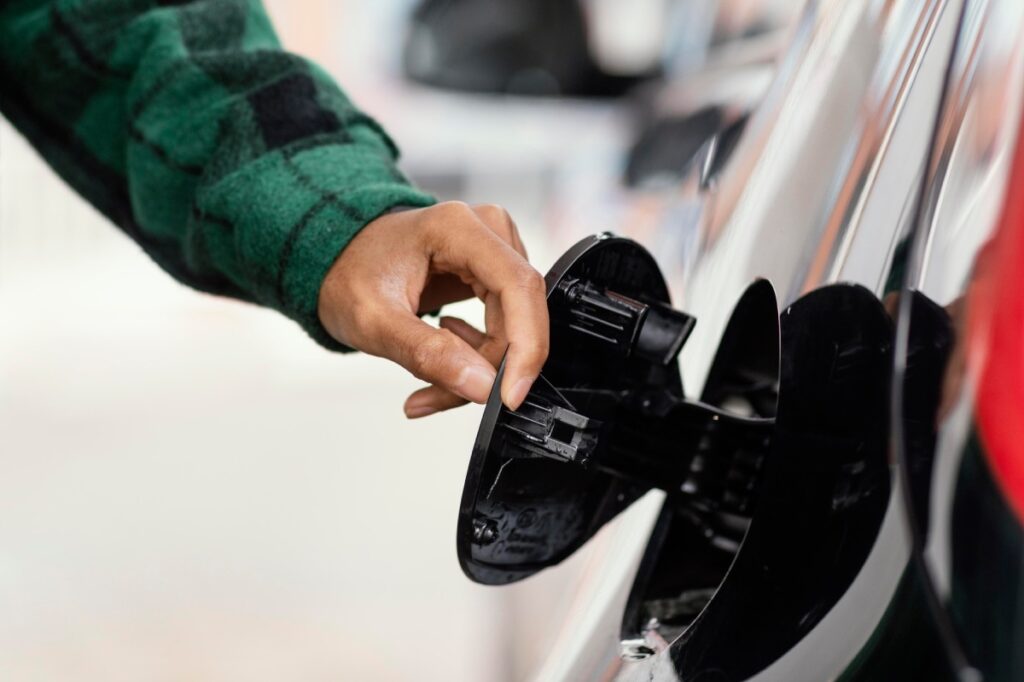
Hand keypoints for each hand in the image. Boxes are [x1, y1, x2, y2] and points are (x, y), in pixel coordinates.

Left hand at [318, 202, 548, 417]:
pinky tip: (444, 363)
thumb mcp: (375, 322)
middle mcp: (486, 229)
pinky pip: (505, 325)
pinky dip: (478, 357)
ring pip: (514, 326)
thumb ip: (429, 354)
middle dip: (489, 366)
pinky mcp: (492, 272)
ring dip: (480, 367)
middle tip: (443, 396)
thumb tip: (483, 386)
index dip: (526, 345)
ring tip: (431, 385)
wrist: (336, 259)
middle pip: (519, 311)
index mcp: (457, 227)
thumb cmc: (347, 274)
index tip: (510, 395)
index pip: (518, 285)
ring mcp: (493, 249)